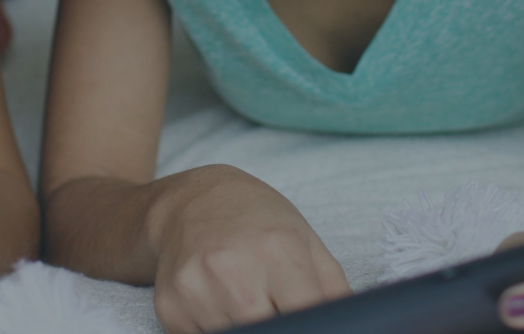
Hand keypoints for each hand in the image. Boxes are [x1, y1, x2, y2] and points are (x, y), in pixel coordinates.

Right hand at [149, 165, 350, 332]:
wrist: (191, 202)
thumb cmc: (258, 222)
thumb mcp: (306, 241)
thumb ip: (334, 290)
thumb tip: (354, 326)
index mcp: (278, 250)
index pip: (306, 317)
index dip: (311, 327)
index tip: (310, 325)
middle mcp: (233, 269)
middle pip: (269, 333)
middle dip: (278, 327)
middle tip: (276, 309)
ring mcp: (196, 289)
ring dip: (245, 328)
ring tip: (245, 301)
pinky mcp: (169, 307)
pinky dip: (216, 331)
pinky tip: (218, 305)